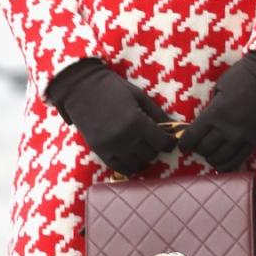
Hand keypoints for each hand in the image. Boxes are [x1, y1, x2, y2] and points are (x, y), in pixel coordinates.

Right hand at [46, 57, 175, 175]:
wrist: (80, 88)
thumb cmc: (113, 88)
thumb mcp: (139, 96)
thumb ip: (157, 113)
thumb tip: (175, 127)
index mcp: (137, 122)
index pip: (163, 143)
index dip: (169, 142)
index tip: (169, 139)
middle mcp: (125, 137)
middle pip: (151, 154)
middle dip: (155, 148)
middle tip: (153, 140)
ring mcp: (111, 146)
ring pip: (137, 164)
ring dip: (142, 157)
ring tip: (141, 147)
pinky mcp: (99, 151)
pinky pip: (119, 168)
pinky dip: (128, 165)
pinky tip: (131, 156)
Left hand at [178, 51, 255, 170]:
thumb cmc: (243, 75)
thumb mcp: (219, 87)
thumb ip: (211, 107)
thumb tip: (204, 123)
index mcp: (214, 113)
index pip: (192, 136)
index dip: (184, 143)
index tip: (183, 145)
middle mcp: (227, 128)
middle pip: (204, 149)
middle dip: (198, 149)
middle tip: (198, 146)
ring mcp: (242, 136)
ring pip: (220, 158)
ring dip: (212, 158)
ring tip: (211, 154)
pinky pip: (238, 160)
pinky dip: (227, 166)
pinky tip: (221, 165)